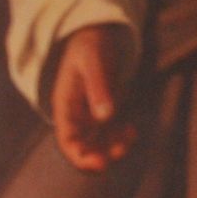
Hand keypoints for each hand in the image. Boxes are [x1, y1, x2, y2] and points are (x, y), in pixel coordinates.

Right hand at [46, 22, 135, 171]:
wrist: (97, 34)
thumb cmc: (91, 44)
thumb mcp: (93, 60)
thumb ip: (98, 86)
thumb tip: (106, 116)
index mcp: (64, 105)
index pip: (67, 139)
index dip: (80, 155)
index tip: (100, 162)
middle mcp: (75, 117)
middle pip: (82, 148)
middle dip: (99, 156)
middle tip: (120, 152)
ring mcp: (89, 118)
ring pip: (98, 145)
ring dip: (113, 148)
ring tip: (130, 135)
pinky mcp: (103, 115)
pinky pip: (110, 136)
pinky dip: (121, 138)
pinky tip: (132, 130)